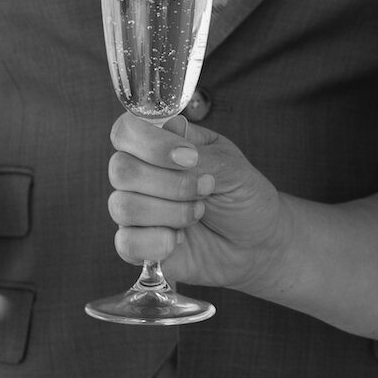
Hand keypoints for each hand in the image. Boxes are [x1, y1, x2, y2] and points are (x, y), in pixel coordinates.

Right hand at [108, 114, 284, 291]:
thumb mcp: (231, 168)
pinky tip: (179, 240)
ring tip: (199, 214)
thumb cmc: (243, 198)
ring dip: (170, 213)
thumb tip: (172, 143)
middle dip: (169, 183)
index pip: (126, 131)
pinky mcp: (136, 246)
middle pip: (120, 170)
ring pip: (122, 207)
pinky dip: (157, 242)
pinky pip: (126, 243)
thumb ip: (198, 155)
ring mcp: (136, 211)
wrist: (257, 244)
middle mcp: (141, 175)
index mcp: (161, 145)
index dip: (150, 144)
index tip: (189, 158)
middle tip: (206, 189)